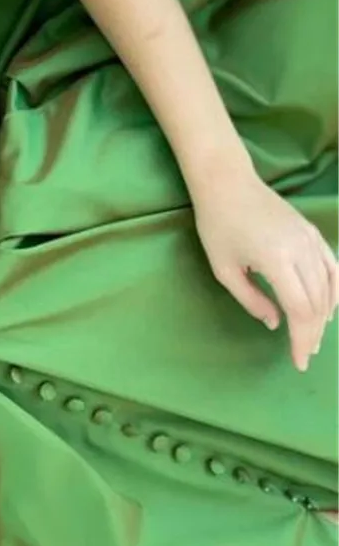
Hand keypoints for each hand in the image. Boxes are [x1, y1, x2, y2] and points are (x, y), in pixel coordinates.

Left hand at [193, 169, 337, 371]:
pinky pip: (333, 267)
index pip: (300, 310)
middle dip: (313, 333)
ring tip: (315, 337)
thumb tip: (275, 323)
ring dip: (325, 316)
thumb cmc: (218, 226)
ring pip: (329, 287)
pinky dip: (335, 291)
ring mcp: (311, 239)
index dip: (302, 339)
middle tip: (305, 354)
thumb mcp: (225, 269)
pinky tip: (329, 309)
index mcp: (277, 260)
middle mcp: (301, 250)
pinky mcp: (313, 233)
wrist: (228, 184)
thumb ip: (252, 299)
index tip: (299, 362)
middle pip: (318, 303)